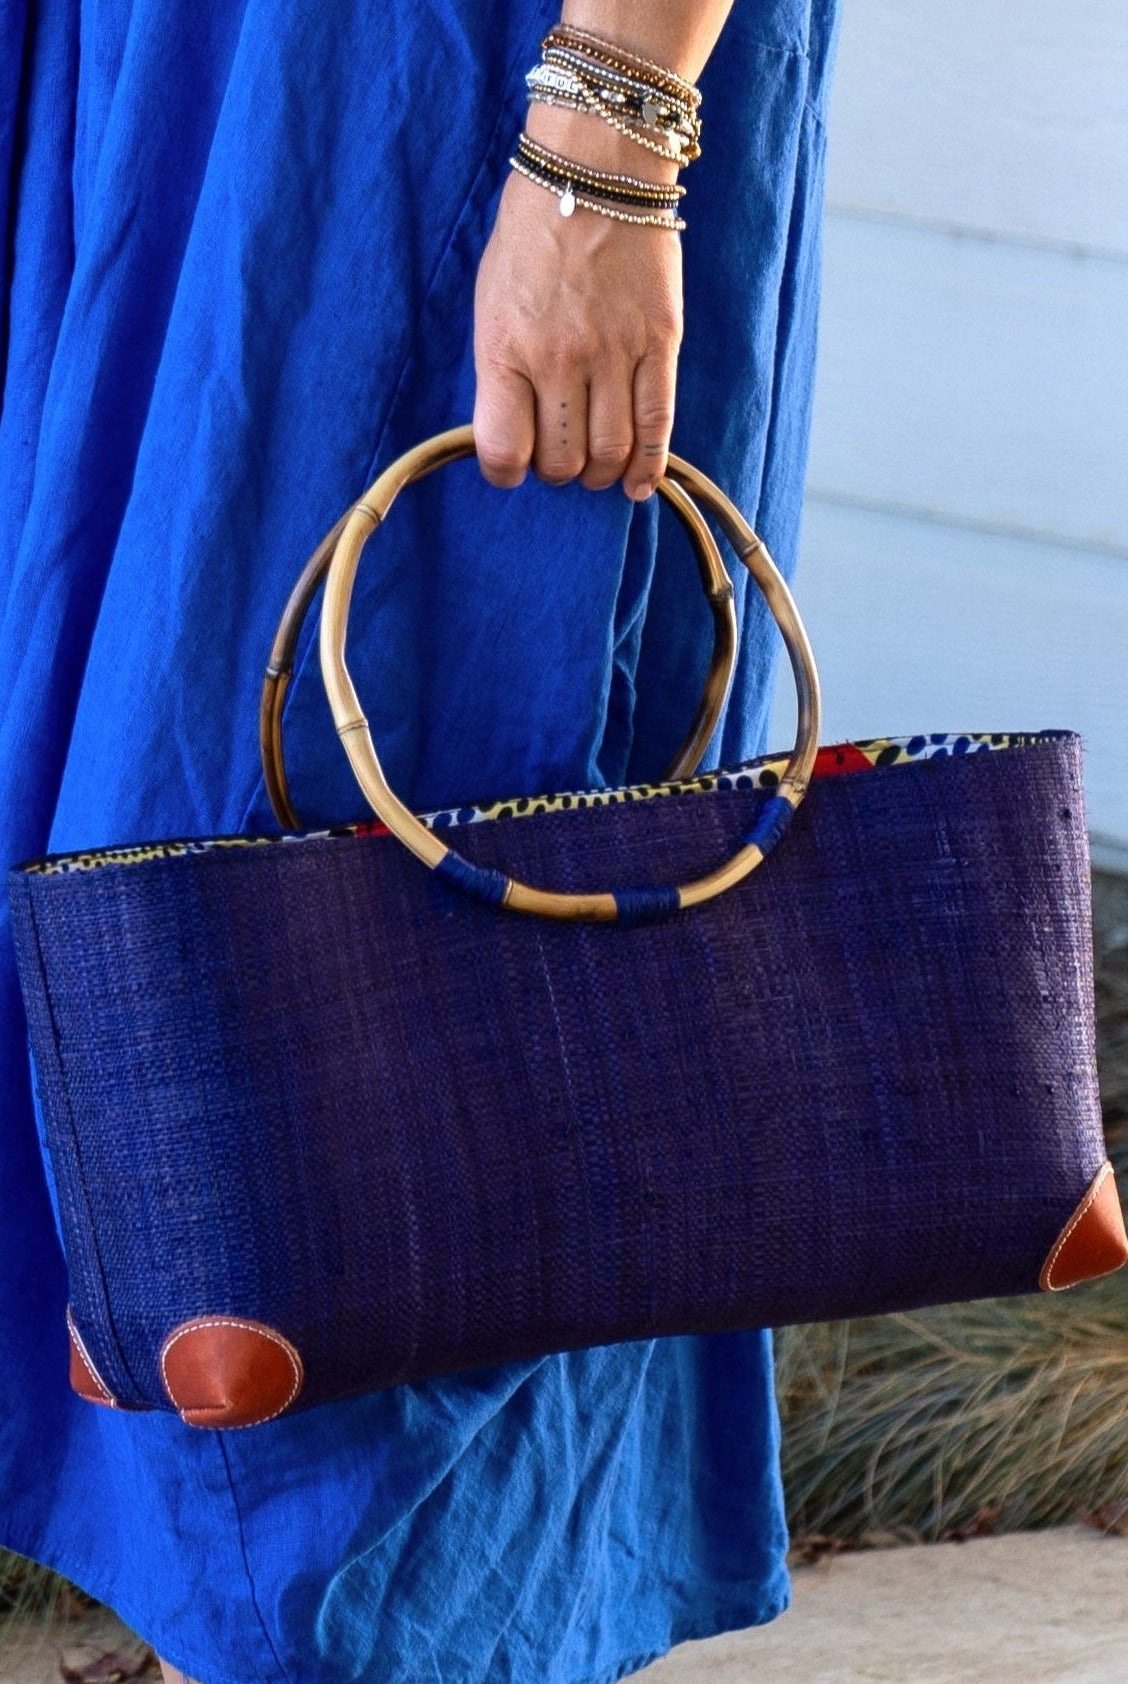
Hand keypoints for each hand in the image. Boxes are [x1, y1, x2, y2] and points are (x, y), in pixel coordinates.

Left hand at [472, 121, 683, 500]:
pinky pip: (657, 427)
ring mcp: (614, 355)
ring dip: (599, 472)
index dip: (505, 473)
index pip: (503, 451)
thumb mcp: (490, 301)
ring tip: (594, 463)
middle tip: (557, 453)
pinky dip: (648, 467)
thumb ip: (500, 369)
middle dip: (556, 470)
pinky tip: (638, 484)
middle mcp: (559, 360)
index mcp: (506, 349)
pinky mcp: (660, 346)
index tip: (511, 467)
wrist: (595, 169)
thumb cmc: (533, 233)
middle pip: (560, 461)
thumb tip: (515, 430)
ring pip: (609, 453)